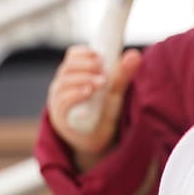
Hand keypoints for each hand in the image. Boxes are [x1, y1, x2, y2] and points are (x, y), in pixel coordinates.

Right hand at [47, 46, 142, 171]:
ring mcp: (58, 100)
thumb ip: (122, 75)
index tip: (100, 57)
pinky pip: (63, 102)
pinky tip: (88, 92)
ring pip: (64, 82)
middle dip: (86, 66)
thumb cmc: (102, 113)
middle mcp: (62, 85)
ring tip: (101, 82)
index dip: (85, 53)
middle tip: (103, 69)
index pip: (72, 56)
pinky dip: (75, 95)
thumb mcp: (114, 93)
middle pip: (68, 68)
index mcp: (73, 74)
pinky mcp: (60, 117)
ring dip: (84, 79)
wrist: (95, 142)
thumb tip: (135, 54)